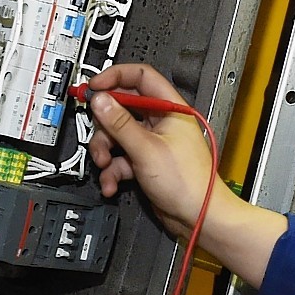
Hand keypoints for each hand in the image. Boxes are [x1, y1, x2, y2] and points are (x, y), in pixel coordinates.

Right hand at [83, 62, 286, 285]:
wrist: (199, 217)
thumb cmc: (189, 183)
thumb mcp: (146, 148)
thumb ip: (120, 123)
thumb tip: (100, 100)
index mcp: (170, 109)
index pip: (141, 77)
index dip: (116, 78)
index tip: (95, 88)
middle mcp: (161, 122)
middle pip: (123, 108)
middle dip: (106, 124)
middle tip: (97, 132)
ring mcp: (153, 143)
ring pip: (118, 136)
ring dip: (106, 151)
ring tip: (106, 164)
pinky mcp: (146, 162)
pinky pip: (122, 159)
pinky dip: (113, 170)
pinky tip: (112, 183)